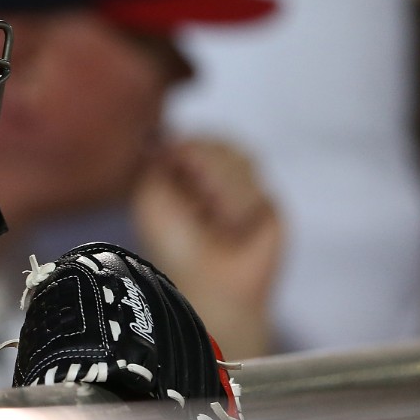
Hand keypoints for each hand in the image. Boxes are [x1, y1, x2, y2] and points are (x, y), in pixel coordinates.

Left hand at [131, 138, 282, 358]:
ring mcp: (244, 193)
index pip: (197, 139)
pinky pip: (257, 186)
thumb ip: (159, 160)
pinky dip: (235, 206)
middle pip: (221, 142)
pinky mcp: (269, 208)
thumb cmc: (173, 246)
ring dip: (219, 185)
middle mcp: (217, 182)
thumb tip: (175, 134)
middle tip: (196, 192)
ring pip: (240, 158)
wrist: (204, 284)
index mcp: (187, 177)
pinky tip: (228, 227)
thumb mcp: (150, 197)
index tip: (176, 162)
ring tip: (209, 214)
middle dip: (205, 162)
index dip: (189, 146)